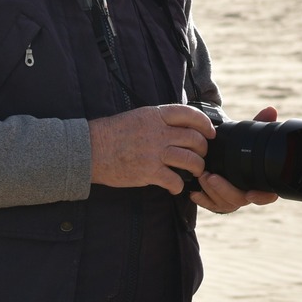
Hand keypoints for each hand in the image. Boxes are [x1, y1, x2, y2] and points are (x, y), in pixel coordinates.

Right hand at [89, 104, 213, 193]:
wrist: (90, 150)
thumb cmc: (112, 134)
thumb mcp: (138, 117)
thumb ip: (159, 120)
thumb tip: (180, 126)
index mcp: (155, 116)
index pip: (189, 114)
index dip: (205, 124)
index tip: (210, 132)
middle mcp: (158, 132)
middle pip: (195, 139)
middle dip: (203, 149)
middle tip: (201, 156)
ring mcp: (154, 152)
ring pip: (191, 160)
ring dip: (197, 167)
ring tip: (194, 172)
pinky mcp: (149, 172)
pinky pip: (175, 180)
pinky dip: (179, 186)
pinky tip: (175, 186)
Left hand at [189, 105, 280, 213]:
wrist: (223, 155)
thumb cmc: (238, 147)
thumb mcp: (247, 135)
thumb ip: (260, 123)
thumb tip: (271, 110)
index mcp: (258, 181)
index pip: (267, 195)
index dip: (262, 197)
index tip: (251, 193)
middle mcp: (246, 193)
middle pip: (240, 200)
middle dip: (225, 190)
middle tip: (211, 176)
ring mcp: (231, 199)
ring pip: (224, 204)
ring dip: (212, 191)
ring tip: (202, 176)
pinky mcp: (217, 202)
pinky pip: (211, 206)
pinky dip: (203, 200)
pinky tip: (195, 193)